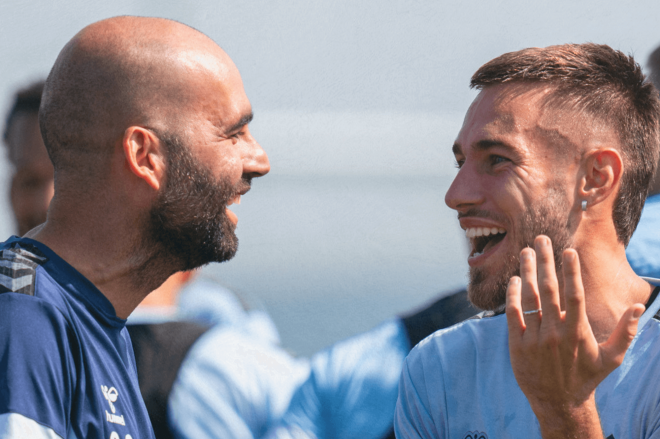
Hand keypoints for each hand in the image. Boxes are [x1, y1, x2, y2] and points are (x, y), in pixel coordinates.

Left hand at [505, 235, 643, 437]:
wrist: (559, 403)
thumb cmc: (587, 377)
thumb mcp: (611, 358)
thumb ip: (624, 332)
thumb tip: (637, 306)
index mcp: (577, 332)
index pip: (573, 295)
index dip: (570, 271)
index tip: (568, 250)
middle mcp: (554, 333)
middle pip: (548, 289)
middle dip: (545, 261)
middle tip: (541, 238)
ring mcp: (533, 338)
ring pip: (529, 298)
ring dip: (527, 272)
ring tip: (526, 251)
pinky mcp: (517, 344)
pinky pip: (513, 314)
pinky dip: (513, 295)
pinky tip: (515, 279)